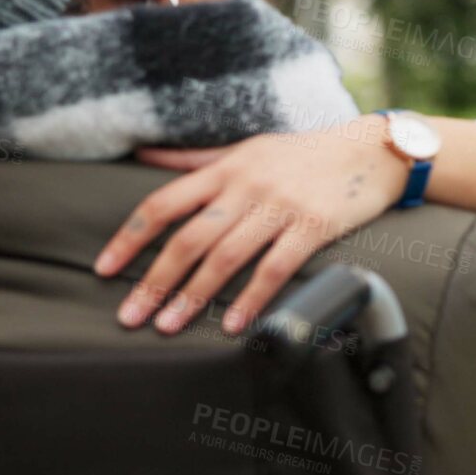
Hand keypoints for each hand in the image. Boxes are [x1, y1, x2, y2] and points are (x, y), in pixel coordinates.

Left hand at [95, 114, 408, 334]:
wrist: (370, 151)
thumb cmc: (302, 154)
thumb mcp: (245, 148)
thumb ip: (193, 160)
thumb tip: (142, 156)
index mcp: (225, 168)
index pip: (163, 203)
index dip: (130, 237)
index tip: (105, 269)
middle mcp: (246, 186)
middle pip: (188, 237)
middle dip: (154, 280)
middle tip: (129, 316)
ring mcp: (280, 206)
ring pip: (225, 256)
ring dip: (193, 295)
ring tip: (167, 326)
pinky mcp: (313, 227)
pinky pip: (274, 268)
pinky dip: (251, 299)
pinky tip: (231, 325)